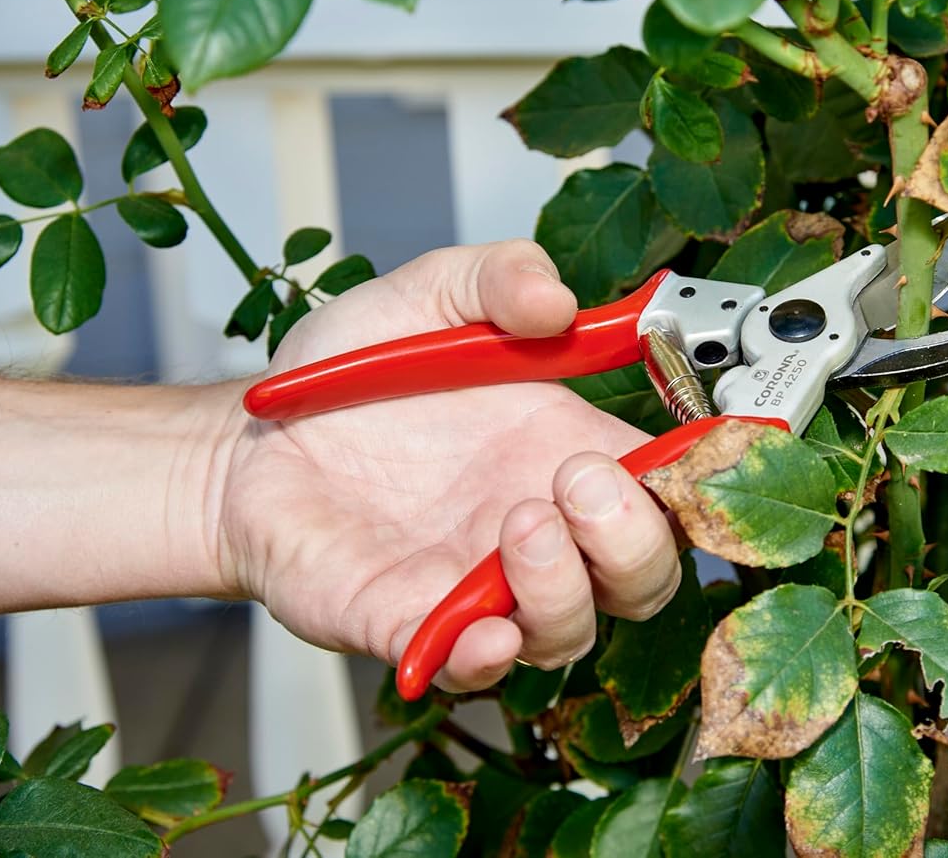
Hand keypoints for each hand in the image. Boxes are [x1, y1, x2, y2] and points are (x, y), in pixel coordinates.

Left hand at [212, 240, 680, 691]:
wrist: (249, 440)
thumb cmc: (348, 380)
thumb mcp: (427, 296)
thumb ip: (497, 277)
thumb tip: (558, 302)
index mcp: (559, 448)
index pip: (666, 488)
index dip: (697, 481)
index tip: (694, 453)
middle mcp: (534, 527)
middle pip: (642, 576)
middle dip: (636, 539)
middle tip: (578, 480)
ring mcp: (475, 585)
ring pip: (570, 631)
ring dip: (567, 586)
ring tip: (519, 522)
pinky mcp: (406, 626)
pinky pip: (467, 669)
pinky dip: (487, 659)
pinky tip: (484, 628)